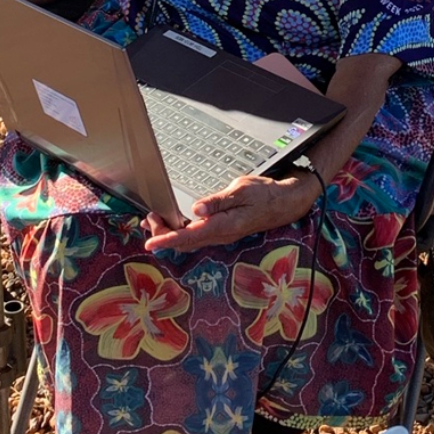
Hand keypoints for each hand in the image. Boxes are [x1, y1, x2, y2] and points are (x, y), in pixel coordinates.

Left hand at [142, 172, 317, 252]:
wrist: (283, 203)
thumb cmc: (265, 195)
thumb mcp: (242, 190)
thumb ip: (219, 201)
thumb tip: (196, 209)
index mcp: (224, 226)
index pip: (189, 236)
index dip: (167, 239)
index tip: (151, 242)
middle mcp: (220, 235)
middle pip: (185, 242)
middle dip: (163, 234)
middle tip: (150, 219)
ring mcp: (221, 235)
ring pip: (189, 241)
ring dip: (169, 234)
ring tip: (153, 222)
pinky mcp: (221, 231)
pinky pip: (196, 237)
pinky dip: (180, 231)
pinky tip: (175, 223)